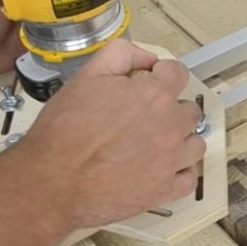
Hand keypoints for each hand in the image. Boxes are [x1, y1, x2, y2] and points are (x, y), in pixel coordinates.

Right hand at [19, 39, 205, 227]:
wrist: (51, 181)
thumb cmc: (64, 131)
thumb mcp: (86, 76)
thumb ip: (121, 55)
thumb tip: (147, 57)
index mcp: (155, 95)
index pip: (179, 74)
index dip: (164, 75)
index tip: (153, 82)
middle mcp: (171, 126)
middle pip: (189, 110)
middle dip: (170, 109)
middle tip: (144, 118)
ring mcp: (171, 160)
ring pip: (195, 144)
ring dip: (180, 141)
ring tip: (153, 144)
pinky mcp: (165, 190)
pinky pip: (188, 178)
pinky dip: (178, 173)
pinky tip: (159, 169)